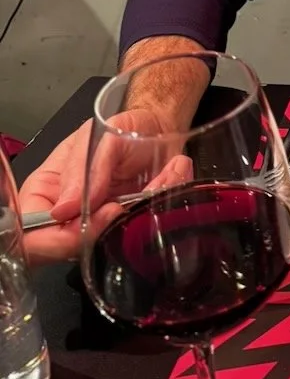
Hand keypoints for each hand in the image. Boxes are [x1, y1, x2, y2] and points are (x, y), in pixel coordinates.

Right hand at [20, 108, 190, 265]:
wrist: (157, 127)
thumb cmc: (120, 129)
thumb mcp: (97, 136)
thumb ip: (82, 169)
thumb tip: (64, 209)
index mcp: (44, 193)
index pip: (33, 236)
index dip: (59, 239)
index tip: (99, 215)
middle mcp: (66, 217)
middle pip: (65, 251)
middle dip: (100, 231)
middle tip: (124, 205)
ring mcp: (96, 227)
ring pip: (106, 246)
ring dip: (137, 216)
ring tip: (156, 180)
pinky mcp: (125, 230)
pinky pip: (139, 236)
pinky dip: (159, 208)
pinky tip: (167, 179)